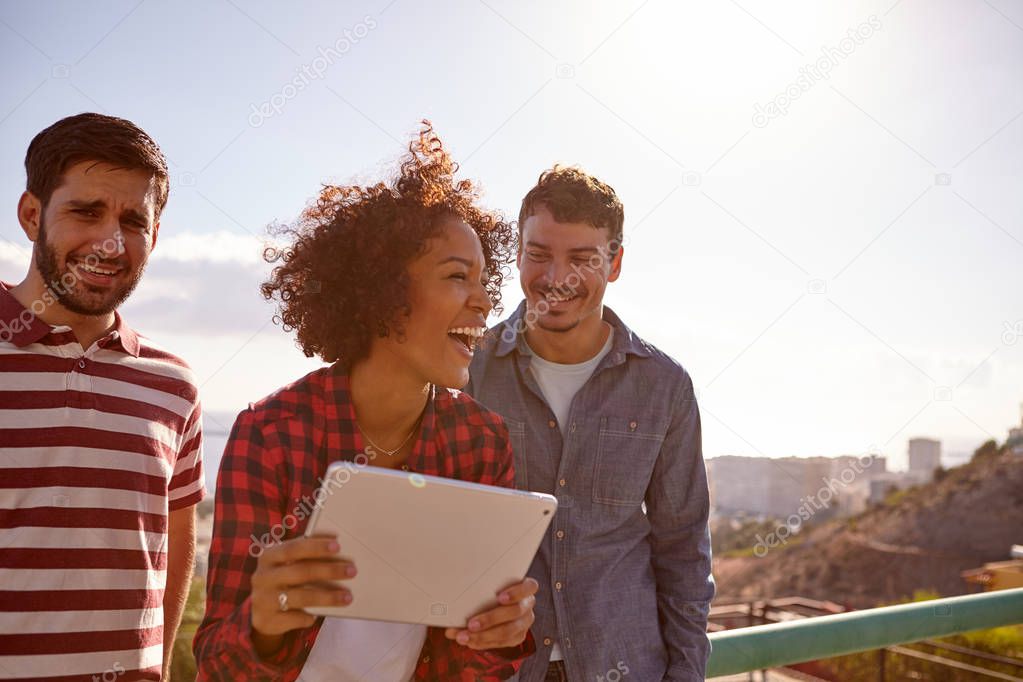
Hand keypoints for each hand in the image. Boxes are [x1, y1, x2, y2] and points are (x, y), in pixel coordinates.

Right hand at [250, 536, 355, 655]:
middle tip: (352, 571)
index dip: (315, 547)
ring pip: (300, 597)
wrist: (261, 613)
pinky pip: (294, 618)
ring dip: (327, 597)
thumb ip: (305, 557)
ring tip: (348, 597)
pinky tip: (318, 616)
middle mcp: (262, 577)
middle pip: (300, 572)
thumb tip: (338, 548)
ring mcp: (262, 600)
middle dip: (328, 570)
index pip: (293, 548)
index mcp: (268, 557)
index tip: (338, 546)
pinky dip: (308, 617)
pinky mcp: (266, 621)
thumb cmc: (284, 581)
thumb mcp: (287, 565)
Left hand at [444, 577, 537, 649]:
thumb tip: (452, 596)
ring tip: (464, 637)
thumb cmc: (492, 590)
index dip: (516, 593)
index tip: (499, 597)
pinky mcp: (518, 637)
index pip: (529, 587)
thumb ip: (479, 588)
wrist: (498, 604)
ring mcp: (524, 623)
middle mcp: (528, 605)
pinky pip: (501, 643)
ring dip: (483, 636)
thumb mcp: (490, 584)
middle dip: (490, 619)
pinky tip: (470, 642)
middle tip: (471, 624)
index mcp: (526, 587)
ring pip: (508, 632)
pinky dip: (483, 643)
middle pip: (515, 612)